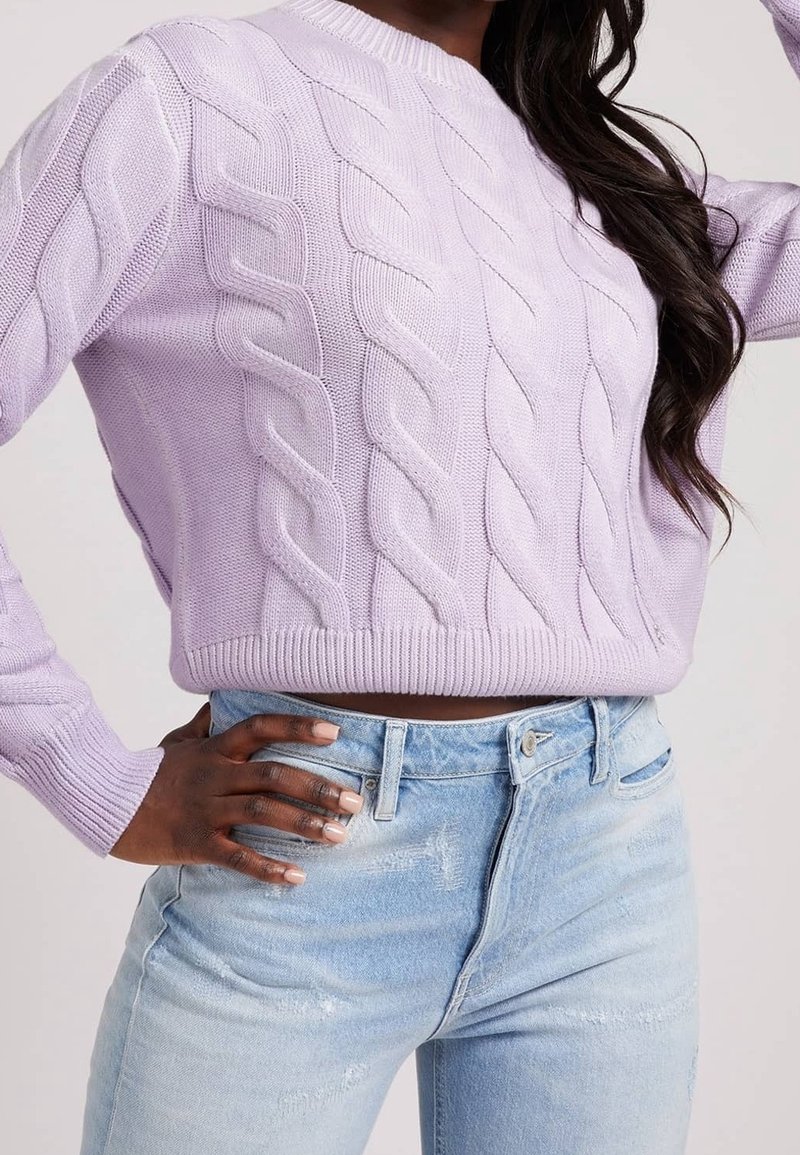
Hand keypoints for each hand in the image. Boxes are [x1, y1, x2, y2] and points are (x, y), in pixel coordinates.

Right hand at [108, 701, 362, 884]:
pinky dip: (268, 868)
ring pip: (264, 812)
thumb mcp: (176, 742)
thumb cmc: (147, 773)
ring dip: (305, 824)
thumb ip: (204, 726)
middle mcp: (215, 775)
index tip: (335, 734)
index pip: (261, 727)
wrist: (105, 804)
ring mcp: (206, 809)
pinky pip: (237, 857)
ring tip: (338, 836)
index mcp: (215, 749)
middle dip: (318, 787)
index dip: (298, 728)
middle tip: (354, 802)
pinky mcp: (196, 843)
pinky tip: (296, 877)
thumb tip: (218, 704)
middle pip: (274, 774)